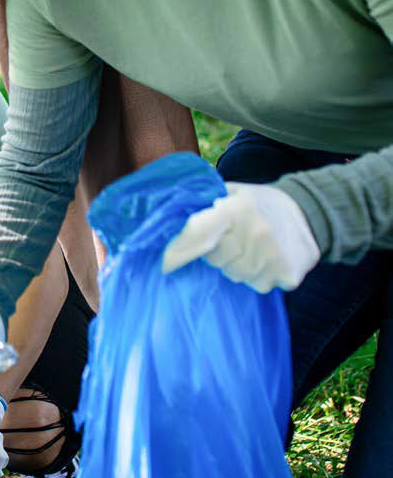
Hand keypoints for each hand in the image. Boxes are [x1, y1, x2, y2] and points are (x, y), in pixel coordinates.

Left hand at [162, 181, 320, 291]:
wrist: (311, 212)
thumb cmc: (259, 202)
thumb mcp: (231, 192)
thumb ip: (205, 203)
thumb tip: (169, 217)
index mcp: (237, 210)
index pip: (199, 234)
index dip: (179, 249)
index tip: (165, 263)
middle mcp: (255, 234)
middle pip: (215, 259)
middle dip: (216, 251)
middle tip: (230, 239)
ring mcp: (273, 258)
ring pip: (234, 275)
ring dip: (236, 265)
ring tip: (251, 247)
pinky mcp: (287, 276)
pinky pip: (257, 285)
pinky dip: (258, 275)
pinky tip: (267, 258)